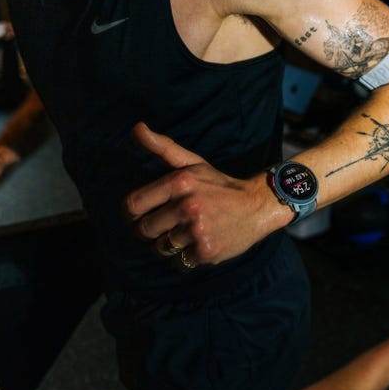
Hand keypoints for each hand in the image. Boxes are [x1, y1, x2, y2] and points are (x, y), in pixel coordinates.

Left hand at [123, 122, 277, 266]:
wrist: (257, 205)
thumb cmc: (218, 184)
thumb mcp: (192, 162)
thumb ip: (162, 147)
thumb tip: (136, 128)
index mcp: (180, 182)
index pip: (134, 204)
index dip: (131, 213)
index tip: (138, 214)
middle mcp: (187, 206)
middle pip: (144, 230)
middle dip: (150, 230)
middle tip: (164, 225)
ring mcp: (197, 230)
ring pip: (161, 248)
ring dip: (167, 244)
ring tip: (183, 234)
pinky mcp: (206, 251)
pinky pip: (178, 262)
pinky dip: (184, 257)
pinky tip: (196, 243)